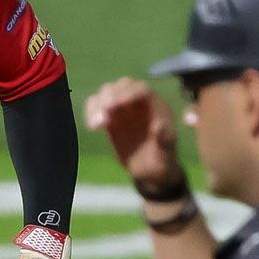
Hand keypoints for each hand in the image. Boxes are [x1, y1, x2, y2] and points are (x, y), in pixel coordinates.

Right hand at [85, 77, 184, 197]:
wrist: (150, 172)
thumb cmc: (163, 160)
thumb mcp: (167, 152)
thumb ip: (164, 139)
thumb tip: (159, 126)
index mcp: (156, 105)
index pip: (142, 89)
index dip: (130, 92)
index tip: (120, 103)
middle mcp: (138, 102)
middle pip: (122, 86)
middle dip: (112, 94)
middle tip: (106, 110)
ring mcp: (122, 109)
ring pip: (107, 93)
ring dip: (99, 104)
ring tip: (97, 124)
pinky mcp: (109, 117)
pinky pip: (96, 106)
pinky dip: (91, 112)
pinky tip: (93, 127)